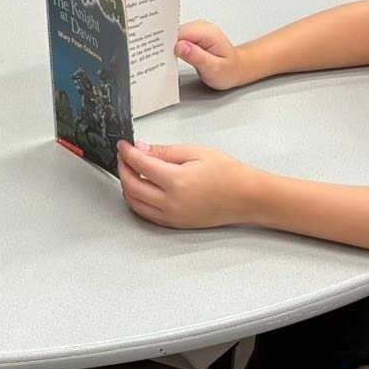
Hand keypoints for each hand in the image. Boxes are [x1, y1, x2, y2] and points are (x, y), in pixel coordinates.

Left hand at [116, 140, 261, 229]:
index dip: (127, 153)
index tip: (123, 145)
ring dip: (127, 186)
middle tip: (124, 157)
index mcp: (176, 181)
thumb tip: (140, 149)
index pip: (139, 165)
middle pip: (131, 186)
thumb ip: (164, 152)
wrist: (246, 197)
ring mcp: (172, 216)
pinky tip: (140, 189)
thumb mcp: (195, 152)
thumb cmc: (227, 173)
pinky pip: (146, 214)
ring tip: (131, 171)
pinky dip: (137, 201)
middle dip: (122, 169)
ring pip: (135, 203)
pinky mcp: (174, 223)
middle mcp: (170, 202)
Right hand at [175, 21, 249, 89]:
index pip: (180, 33)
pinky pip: (178, 38)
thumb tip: (179, 46)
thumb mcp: (213, 68)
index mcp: (207, 32)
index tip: (168, 57)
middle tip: (176, 62)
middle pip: (175, 32)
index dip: (170, 45)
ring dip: (172, 48)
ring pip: (174, 35)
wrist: (236, 68)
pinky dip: (175, 48)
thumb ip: (196, 57)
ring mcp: (196, 29)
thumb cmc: (228, 70)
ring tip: (181, 60)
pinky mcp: (192, 35)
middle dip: (170, 47)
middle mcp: (201, 27)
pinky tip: (182, 57)